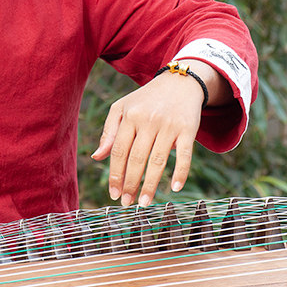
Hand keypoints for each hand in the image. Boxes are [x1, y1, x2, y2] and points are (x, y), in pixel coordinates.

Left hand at [91, 62, 224, 206]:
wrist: (180, 83)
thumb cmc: (146, 100)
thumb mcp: (122, 108)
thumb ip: (109, 133)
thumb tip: (97, 158)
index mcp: (129, 116)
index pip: (119, 151)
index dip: (115, 174)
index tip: (114, 194)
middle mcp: (148, 120)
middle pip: (136, 158)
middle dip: (130, 184)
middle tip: (127, 203)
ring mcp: (169, 125)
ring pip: (158, 161)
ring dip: (150, 185)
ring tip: (144, 203)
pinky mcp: (188, 129)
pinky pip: (184, 155)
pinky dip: (180, 173)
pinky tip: (174, 188)